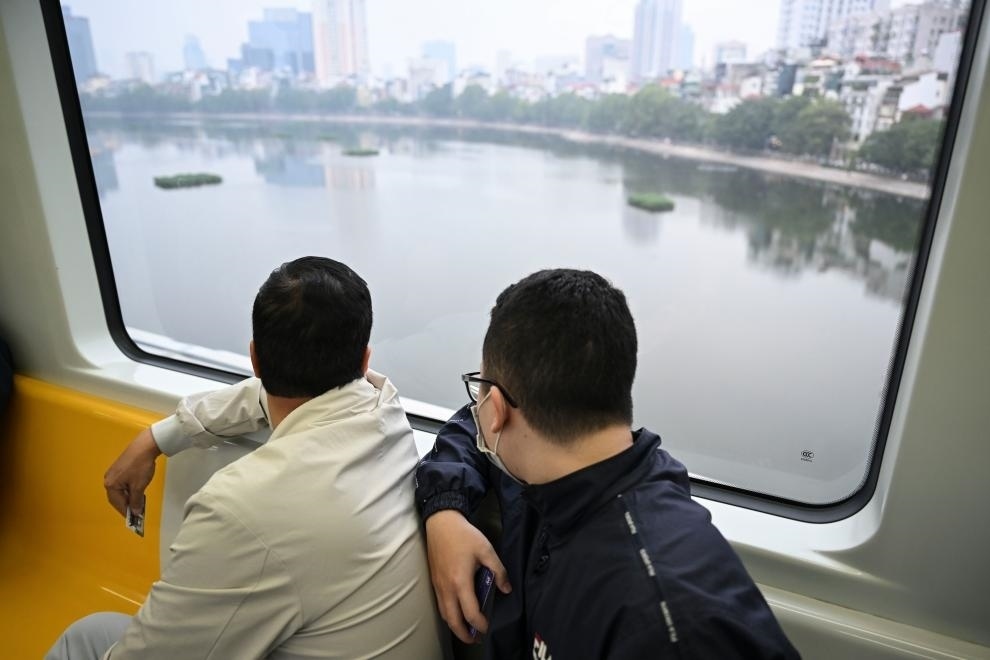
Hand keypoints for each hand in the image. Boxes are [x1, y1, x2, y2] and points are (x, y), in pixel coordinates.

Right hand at [104, 427, 161, 517]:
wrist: (145, 446)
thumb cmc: (140, 465)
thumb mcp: (139, 486)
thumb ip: (136, 501)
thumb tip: (135, 511)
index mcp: (111, 484)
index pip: (117, 503)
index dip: (126, 512)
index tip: (135, 519)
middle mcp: (109, 479)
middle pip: (117, 497)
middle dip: (127, 505)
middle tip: (138, 511)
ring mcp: (114, 473)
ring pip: (121, 490)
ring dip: (129, 497)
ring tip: (140, 501)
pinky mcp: (120, 468)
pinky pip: (123, 483)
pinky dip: (130, 489)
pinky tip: (138, 490)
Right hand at [424, 509, 510, 643]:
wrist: (441, 523)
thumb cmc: (464, 535)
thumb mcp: (486, 550)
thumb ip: (499, 571)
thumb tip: (506, 589)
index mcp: (460, 582)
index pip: (469, 612)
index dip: (479, 624)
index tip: (487, 627)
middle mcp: (447, 588)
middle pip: (453, 620)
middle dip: (464, 634)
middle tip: (475, 639)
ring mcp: (438, 585)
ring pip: (444, 614)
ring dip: (454, 626)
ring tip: (466, 630)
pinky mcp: (434, 581)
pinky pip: (440, 605)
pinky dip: (448, 615)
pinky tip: (456, 613)